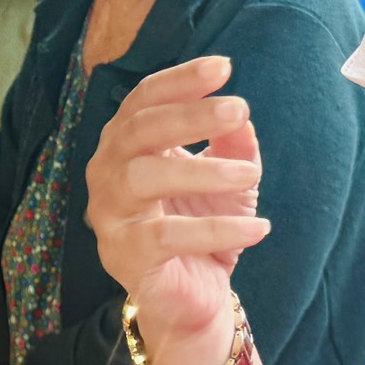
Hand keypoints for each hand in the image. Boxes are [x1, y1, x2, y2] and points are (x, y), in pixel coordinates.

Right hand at [83, 56, 267, 364]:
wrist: (191, 298)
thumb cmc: (202, 225)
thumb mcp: (229, 178)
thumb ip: (232, 144)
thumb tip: (241, 116)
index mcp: (125, 143)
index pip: (143, 100)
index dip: (180, 80)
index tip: (224, 66)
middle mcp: (107, 172)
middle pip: (138, 130)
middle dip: (190, 115)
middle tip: (238, 108)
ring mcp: (109, 214)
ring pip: (143, 176)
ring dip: (202, 170)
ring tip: (253, 175)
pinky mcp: (123, 254)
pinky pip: (166, 235)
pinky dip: (215, 229)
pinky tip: (257, 228)